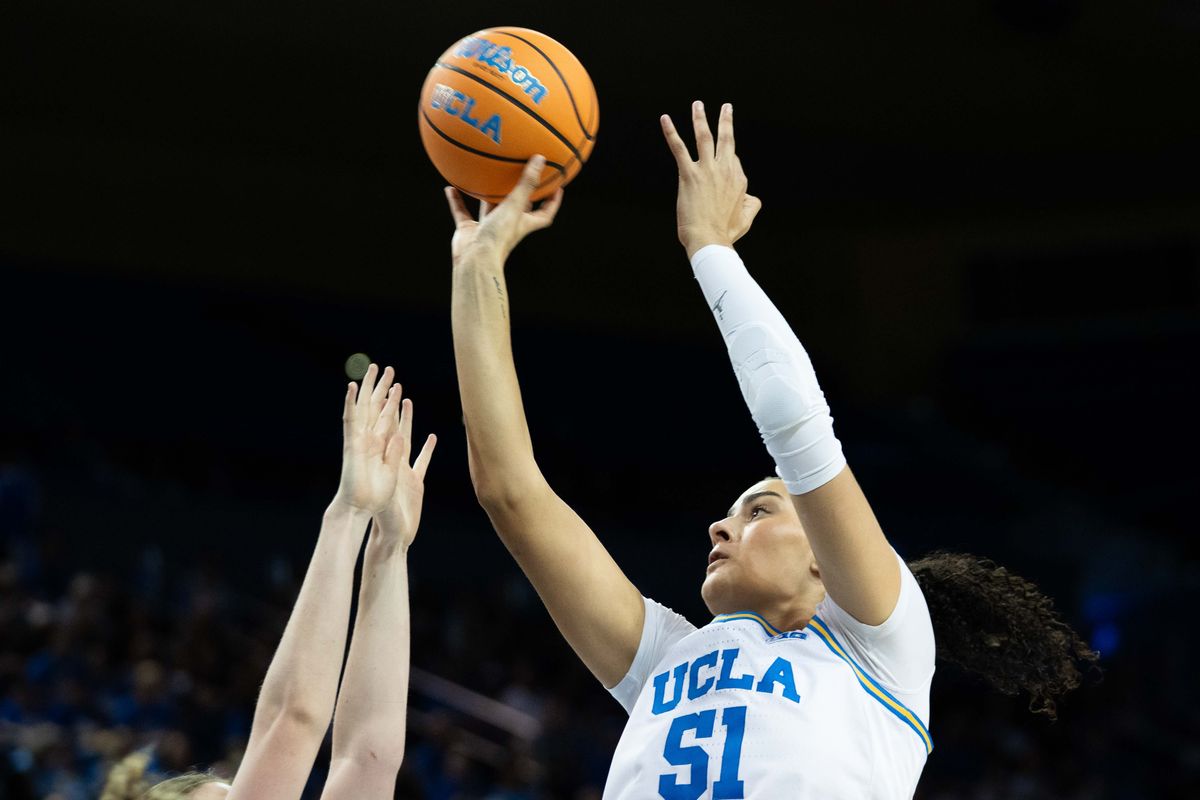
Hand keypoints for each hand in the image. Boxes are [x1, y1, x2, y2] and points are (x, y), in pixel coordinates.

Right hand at [332, 364, 404, 515]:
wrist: (360, 509)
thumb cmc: (376, 497)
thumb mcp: (393, 473)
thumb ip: (396, 454)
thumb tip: (400, 435)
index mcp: (381, 446)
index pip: (388, 418)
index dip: (393, 402)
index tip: (398, 387)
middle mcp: (370, 439)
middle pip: (377, 408)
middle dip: (382, 388)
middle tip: (388, 368)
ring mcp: (360, 439)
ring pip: (365, 407)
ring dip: (369, 388)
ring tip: (373, 368)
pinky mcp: (351, 443)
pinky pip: (351, 420)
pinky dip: (350, 403)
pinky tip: (351, 388)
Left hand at [373, 394, 436, 549]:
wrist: (391, 541)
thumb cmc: (386, 521)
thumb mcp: (391, 490)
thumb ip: (394, 466)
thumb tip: (400, 438)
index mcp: (384, 463)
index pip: (384, 428)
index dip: (385, 407)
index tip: (386, 386)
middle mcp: (393, 463)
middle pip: (393, 426)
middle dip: (392, 403)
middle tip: (393, 381)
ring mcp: (404, 472)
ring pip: (406, 438)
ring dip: (407, 420)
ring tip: (407, 400)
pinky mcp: (415, 483)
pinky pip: (422, 461)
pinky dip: (427, 449)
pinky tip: (432, 437)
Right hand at [444, 156, 564, 264]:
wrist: (475, 259)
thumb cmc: (499, 235)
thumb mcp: (515, 205)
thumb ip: (527, 183)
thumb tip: (541, 158)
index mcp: (523, 223)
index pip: (544, 214)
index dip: (553, 202)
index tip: (558, 188)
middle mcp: (507, 225)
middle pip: (517, 209)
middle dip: (521, 195)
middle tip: (522, 175)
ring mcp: (487, 228)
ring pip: (488, 208)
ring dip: (486, 196)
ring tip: (484, 177)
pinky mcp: (469, 231)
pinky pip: (462, 212)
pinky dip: (456, 201)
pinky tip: (451, 187)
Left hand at [661, 101, 761, 258]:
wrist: (710, 240)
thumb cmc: (725, 233)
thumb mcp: (746, 219)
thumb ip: (752, 204)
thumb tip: (752, 197)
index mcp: (739, 180)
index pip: (733, 161)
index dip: (727, 162)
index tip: (721, 170)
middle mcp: (725, 170)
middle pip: (727, 139)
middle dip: (726, 121)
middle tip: (726, 107)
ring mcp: (707, 170)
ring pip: (704, 137)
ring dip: (700, 118)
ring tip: (698, 105)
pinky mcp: (689, 174)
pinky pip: (679, 148)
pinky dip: (671, 132)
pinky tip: (665, 119)